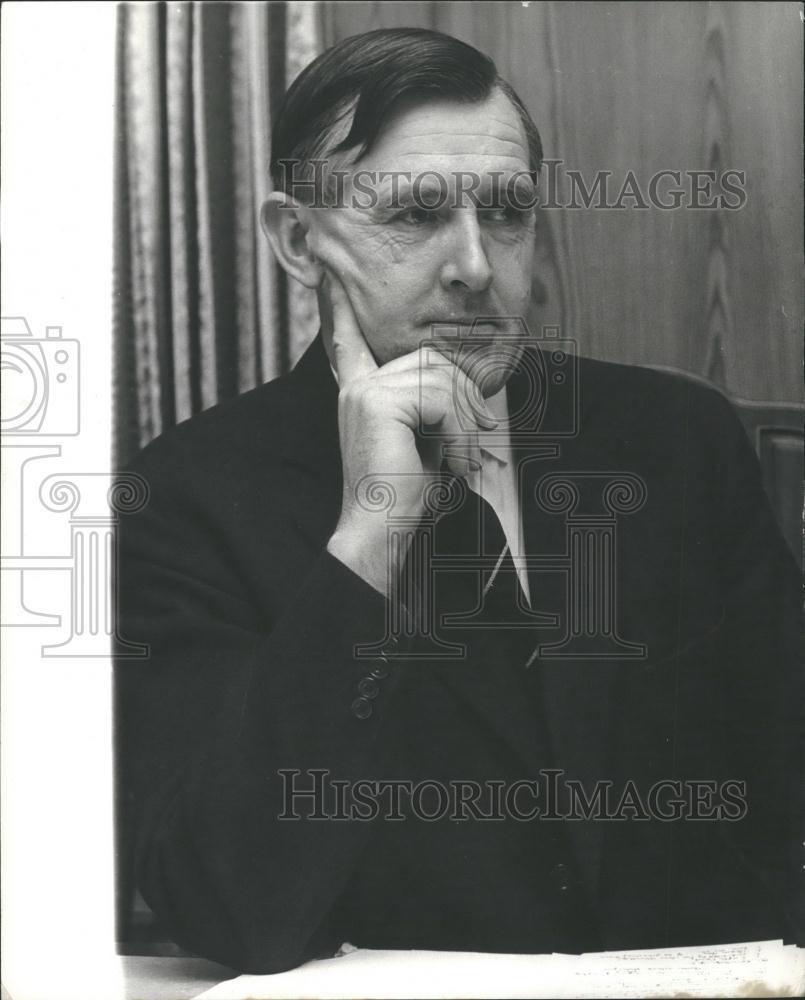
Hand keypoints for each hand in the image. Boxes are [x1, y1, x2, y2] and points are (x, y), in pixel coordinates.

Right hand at [324, 273, 496, 596]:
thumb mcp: (424, 441)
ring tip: (466, 460)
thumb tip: (468, 392)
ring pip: (440, 379)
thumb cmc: (403, 496)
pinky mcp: (379, 402)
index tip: (331, 277)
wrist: (380, 530)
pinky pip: (441, 399)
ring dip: (466, 422)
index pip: (351, 341)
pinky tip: (457, 463)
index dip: (343, 310)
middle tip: (480, 437)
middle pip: (429, 360)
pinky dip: (461, 432)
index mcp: (361, 393)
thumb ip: (433, 408)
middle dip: (465, 396)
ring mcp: (365, 391)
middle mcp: (358, 387)